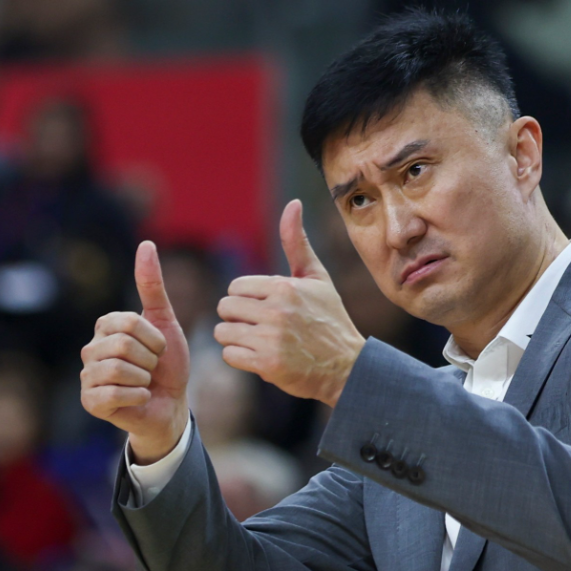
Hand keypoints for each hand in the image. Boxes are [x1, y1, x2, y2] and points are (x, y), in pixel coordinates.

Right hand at [80, 241, 189, 463]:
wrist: (171, 403)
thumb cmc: (168, 363)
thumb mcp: (165, 320)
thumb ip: (152, 285)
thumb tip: (146, 244)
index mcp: (106, 326)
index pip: (129, 323)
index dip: (154, 338)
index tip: (159, 348)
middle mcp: (91, 349)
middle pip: (123, 346)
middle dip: (150, 359)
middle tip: (152, 368)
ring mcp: (88, 376)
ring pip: (119, 370)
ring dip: (144, 378)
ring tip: (144, 382)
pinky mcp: (91, 402)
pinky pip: (114, 394)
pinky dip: (137, 396)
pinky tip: (139, 398)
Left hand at [215, 199, 364, 405]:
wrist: (347, 367)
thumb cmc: (330, 319)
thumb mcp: (317, 278)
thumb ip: (297, 243)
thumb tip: (293, 203)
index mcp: (284, 287)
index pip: (235, 287)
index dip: (247, 299)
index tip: (266, 309)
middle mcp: (276, 310)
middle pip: (225, 308)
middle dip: (238, 318)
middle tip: (261, 327)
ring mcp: (271, 338)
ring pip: (222, 332)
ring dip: (237, 339)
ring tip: (261, 342)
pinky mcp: (267, 364)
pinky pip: (229, 356)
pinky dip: (241, 359)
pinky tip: (262, 358)